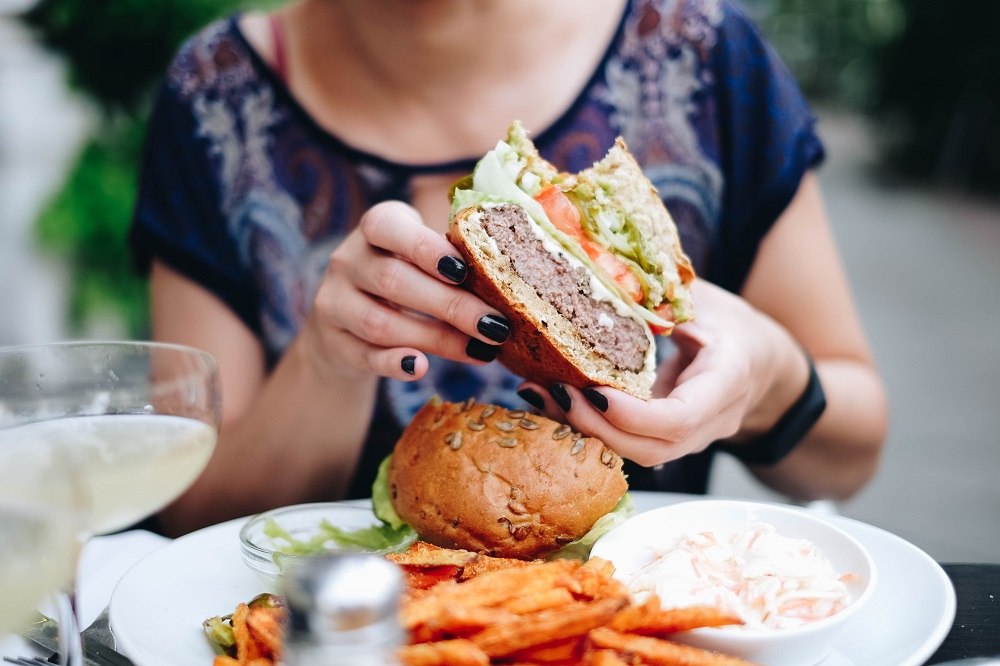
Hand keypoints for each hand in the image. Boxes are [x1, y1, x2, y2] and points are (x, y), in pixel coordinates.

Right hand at [301, 201, 511, 380]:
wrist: (344, 323)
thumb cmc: (404, 280)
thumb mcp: (419, 257)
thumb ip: (452, 259)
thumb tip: (511, 281)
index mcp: (375, 227)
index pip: (388, 227)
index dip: (425, 248)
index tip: (464, 270)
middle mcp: (347, 260)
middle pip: (394, 281)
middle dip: (451, 305)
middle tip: (496, 326)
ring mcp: (334, 302)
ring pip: (381, 322)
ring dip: (436, 339)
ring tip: (480, 352)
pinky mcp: (333, 343)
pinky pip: (363, 355)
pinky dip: (393, 363)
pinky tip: (421, 368)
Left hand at [517, 279, 808, 466]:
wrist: (761, 361)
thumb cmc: (731, 324)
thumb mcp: (705, 300)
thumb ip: (664, 295)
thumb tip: (607, 274)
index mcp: (727, 382)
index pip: (679, 419)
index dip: (632, 415)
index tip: (592, 390)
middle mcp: (711, 421)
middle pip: (651, 448)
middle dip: (596, 426)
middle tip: (553, 392)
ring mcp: (690, 438)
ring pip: (637, 452)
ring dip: (585, 429)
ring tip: (540, 395)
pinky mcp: (666, 439)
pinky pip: (629, 443)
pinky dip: (590, 425)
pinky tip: (553, 400)